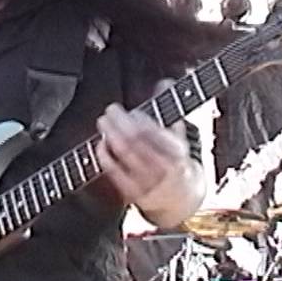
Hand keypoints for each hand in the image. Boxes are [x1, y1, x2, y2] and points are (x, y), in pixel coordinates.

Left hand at [96, 103, 204, 226]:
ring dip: (111, 135)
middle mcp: (165, 168)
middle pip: (138, 142)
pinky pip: (116, 174)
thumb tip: (164, 81)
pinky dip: (106, 157)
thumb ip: (169, 110)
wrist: (181, 199)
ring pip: (126, 155)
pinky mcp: (135, 194)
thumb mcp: (178, 136)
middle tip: (110, 110)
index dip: (142, 119)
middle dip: (121, 123)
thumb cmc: (175, 160)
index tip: (132, 111)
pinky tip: (100, 145)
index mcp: (178, 152)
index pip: (158, 132)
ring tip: (103, 122)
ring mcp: (149, 182)